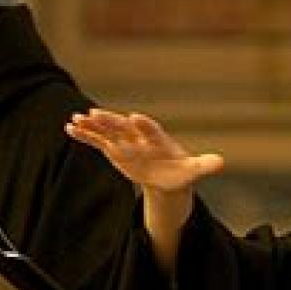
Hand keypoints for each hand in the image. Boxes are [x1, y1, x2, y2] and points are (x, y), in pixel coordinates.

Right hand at [66, 108, 225, 274]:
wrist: (167, 175)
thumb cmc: (181, 171)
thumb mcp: (193, 171)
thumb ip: (204, 165)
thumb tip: (221, 163)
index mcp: (158, 139)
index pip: (150, 129)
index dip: (143, 125)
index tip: (134, 117)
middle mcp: (139, 137)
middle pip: (124, 127)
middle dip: (111, 121)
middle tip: (95, 114)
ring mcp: (125, 141)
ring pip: (107, 131)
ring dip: (93, 125)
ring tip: (76, 119)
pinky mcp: (114, 149)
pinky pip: (97, 141)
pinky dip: (85, 136)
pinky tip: (69, 128)